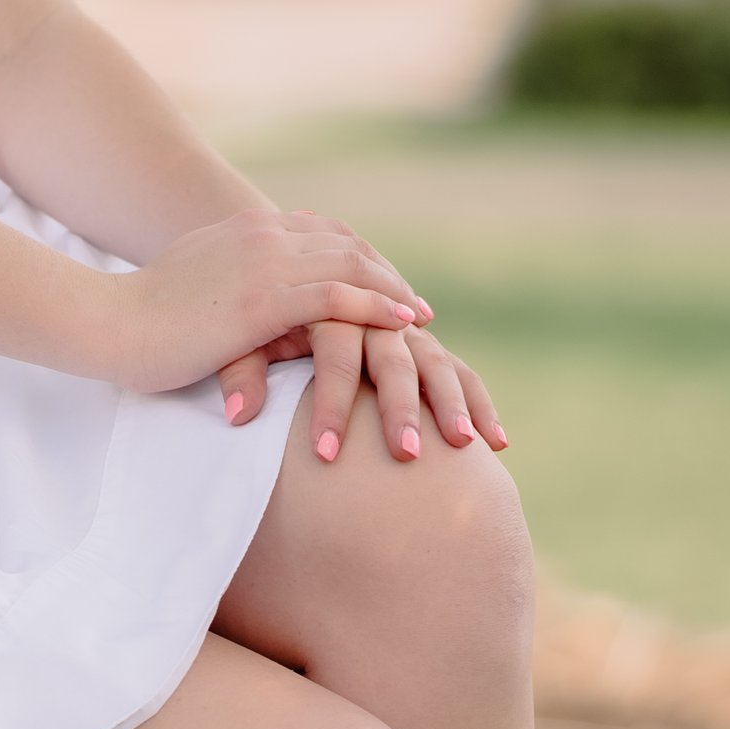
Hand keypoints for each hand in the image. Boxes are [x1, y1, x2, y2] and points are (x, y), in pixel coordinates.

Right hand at [103, 209, 428, 397]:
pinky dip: (376, 307)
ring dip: (391, 291)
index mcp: (245, 228)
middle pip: (345, 245)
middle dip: (384, 273)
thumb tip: (277, 320)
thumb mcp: (202, 287)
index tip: (385, 285)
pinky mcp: (263, 300)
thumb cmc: (144, 317)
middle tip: (414, 304)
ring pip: (351, 265)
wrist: (108, 323)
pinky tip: (400, 324)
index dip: (360, 258)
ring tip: (419, 316)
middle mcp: (261, 234)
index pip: (321, 234)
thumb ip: (241, 289)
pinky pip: (337, 297)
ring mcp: (264, 263)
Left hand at [220, 314, 507, 462]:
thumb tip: (241, 415)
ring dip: (451, 400)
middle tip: (404, 455)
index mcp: (322, 301)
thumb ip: (240, 371)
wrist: (271, 272)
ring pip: (432, 356)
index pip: (334, 352)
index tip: (326, 457)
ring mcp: (397, 324)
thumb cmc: (243, 317)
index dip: (331, 403)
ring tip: (466, 446)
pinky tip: (496, 440)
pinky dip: (474, 398)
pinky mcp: (417, 339)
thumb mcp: (232, 340)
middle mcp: (366, 309)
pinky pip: (452, 365)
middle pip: (391, 354)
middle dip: (399, 405)